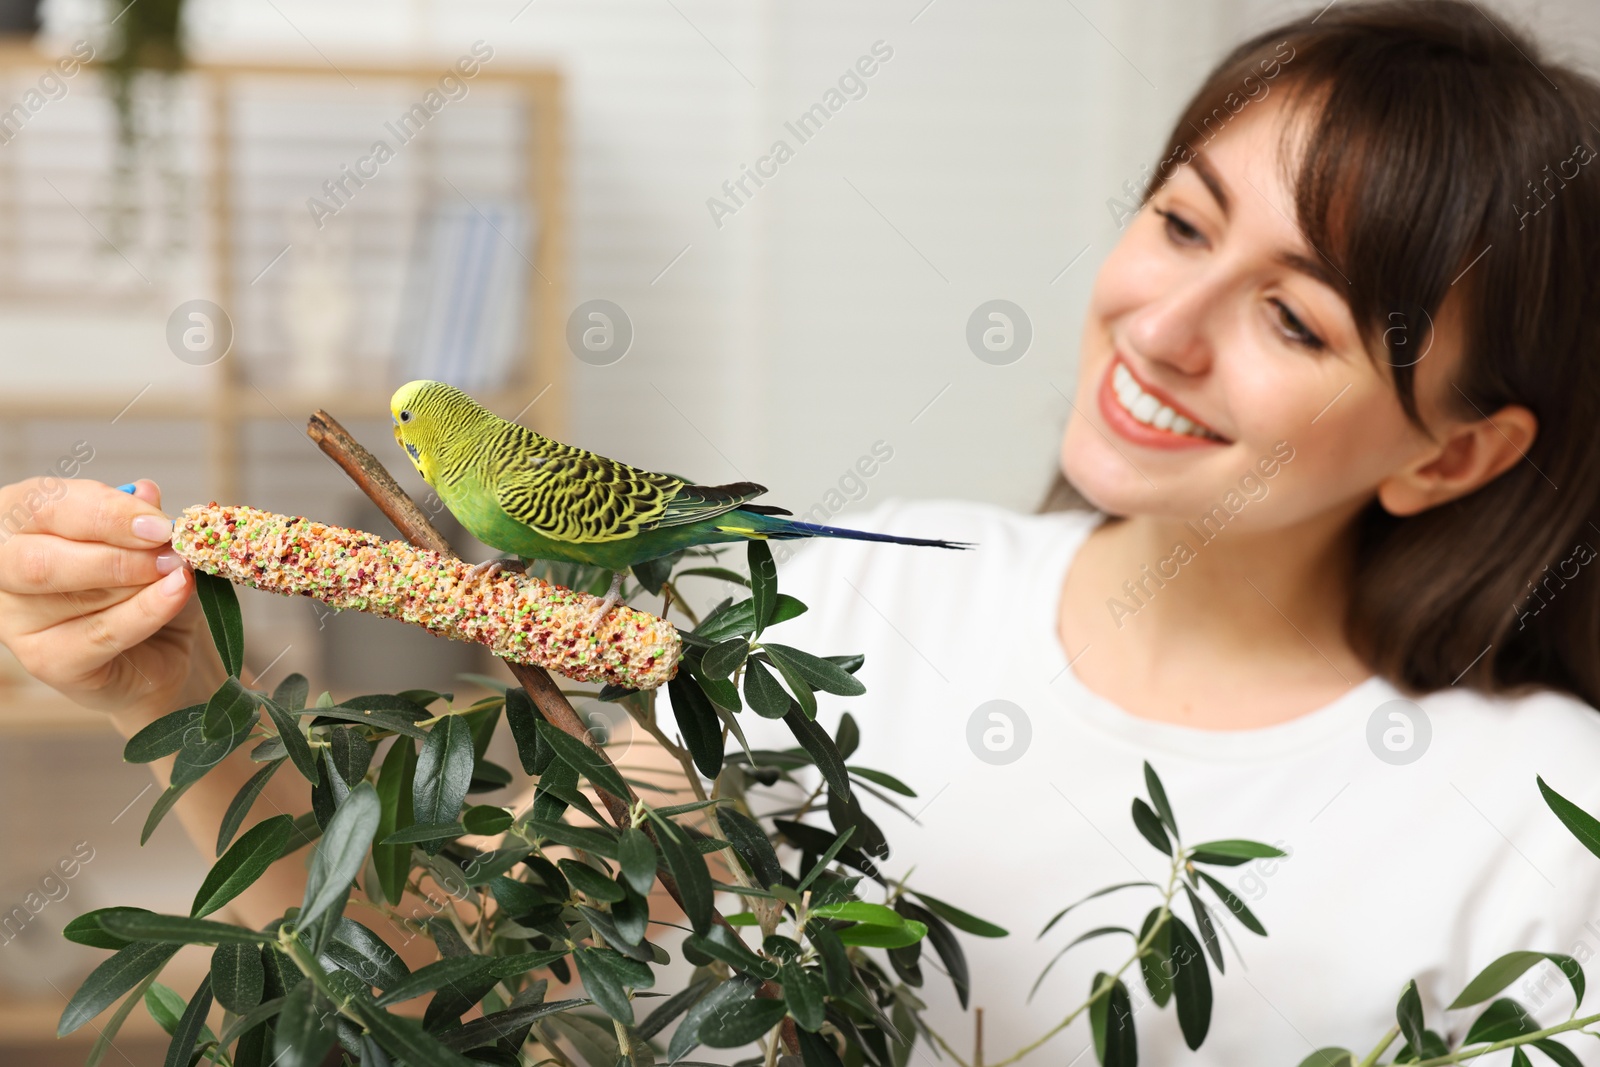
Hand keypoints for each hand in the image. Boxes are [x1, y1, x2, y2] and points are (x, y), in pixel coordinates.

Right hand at [0, 478, 203, 712]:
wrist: (160, 649)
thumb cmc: (142, 584)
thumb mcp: (146, 540)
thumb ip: (139, 517)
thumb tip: (145, 492)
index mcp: (17, 522)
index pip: (44, 506)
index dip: (105, 511)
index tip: (158, 523)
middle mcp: (4, 570)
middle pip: (40, 559)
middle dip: (115, 552)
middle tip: (170, 550)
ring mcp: (16, 621)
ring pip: (74, 597)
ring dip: (138, 581)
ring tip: (180, 571)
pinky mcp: (45, 660)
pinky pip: (100, 633)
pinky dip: (147, 611)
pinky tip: (177, 593)